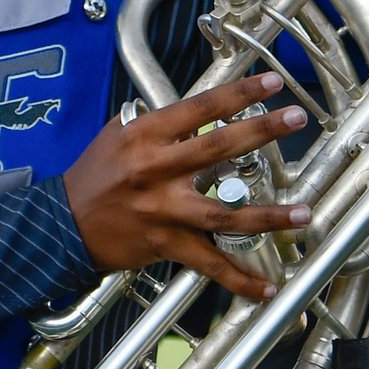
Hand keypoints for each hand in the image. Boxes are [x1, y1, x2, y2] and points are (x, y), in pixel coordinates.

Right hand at [62, 73, 310, 301]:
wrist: (63, 223)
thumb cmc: (94, 174)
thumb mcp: (118, 134)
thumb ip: (158, 124)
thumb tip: (197, 113)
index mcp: (146, 135)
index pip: (199, 108)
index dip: (237, 93)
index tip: (270, 82)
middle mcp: (157, 169)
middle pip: (218, 148)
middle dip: (261, 132)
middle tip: (296, 118)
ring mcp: (163, 210)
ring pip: (224, 213)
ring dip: (268, 215)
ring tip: (304, 213)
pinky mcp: (165, 244)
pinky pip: (208, 264)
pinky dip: (238, 278)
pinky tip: (266, 287)